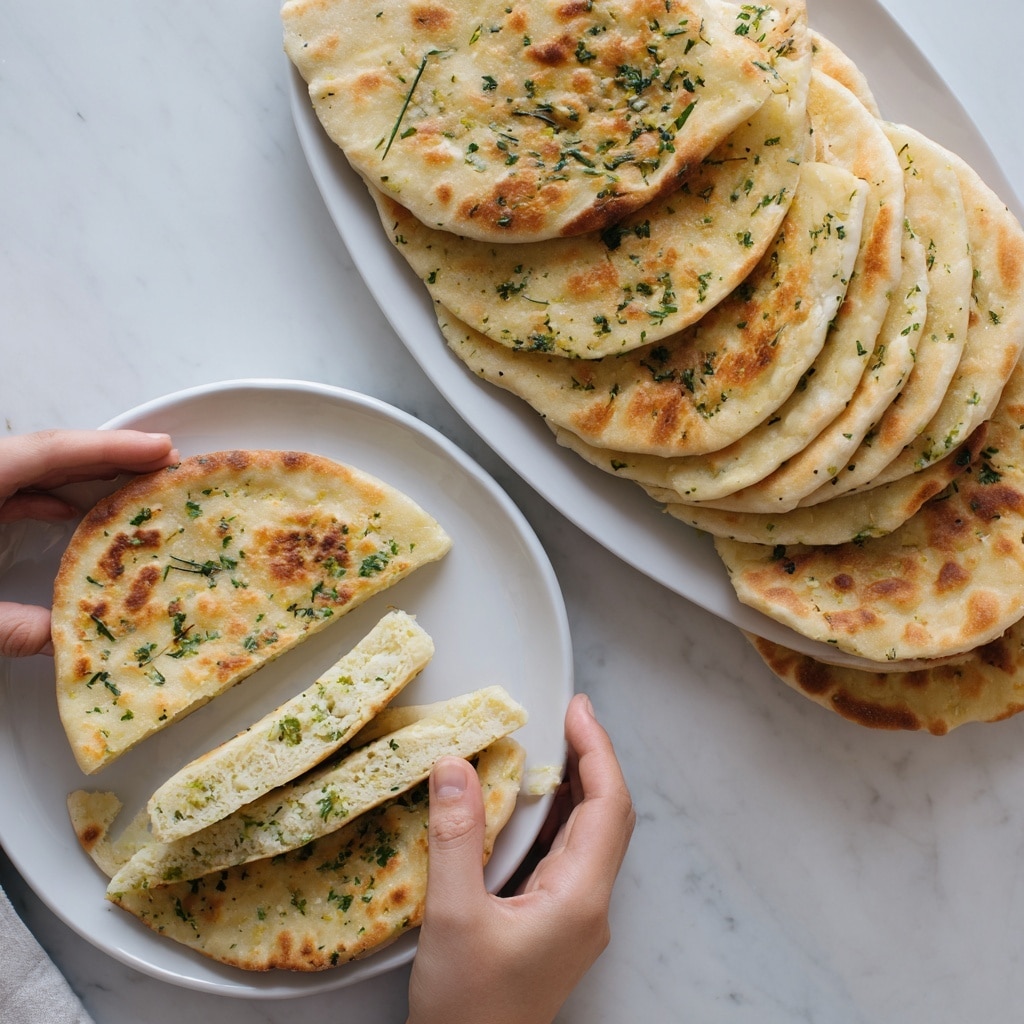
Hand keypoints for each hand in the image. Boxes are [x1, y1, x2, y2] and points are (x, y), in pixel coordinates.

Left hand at [0, 429, 177, 656]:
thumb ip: (12, 626)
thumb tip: (64, 643)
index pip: (51, 451)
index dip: (110, 447)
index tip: (163, 448)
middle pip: (49, 452)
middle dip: (109, 455)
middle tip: (166, 463)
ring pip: (33, 465)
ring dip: (82, 472)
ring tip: (132, 481)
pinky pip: (12, 484)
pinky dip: (45, 493)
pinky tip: (65, 510)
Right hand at [406, 692, 635, 1023]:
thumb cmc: (468, 1012)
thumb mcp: (453, 919)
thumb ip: (456, 839)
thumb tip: (454, 765)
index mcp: (579, 898)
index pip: (608, 806)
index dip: (598, 750)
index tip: (578, 708)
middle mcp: (588, 905)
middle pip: (606, 816)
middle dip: (590, 759)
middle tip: (563, 715)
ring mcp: (574, 917)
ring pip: (587, 835)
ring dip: (573, 786)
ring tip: (547, 744)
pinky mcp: (554, 925)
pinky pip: (564, 856)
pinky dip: (550, 817)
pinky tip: (524, 803)